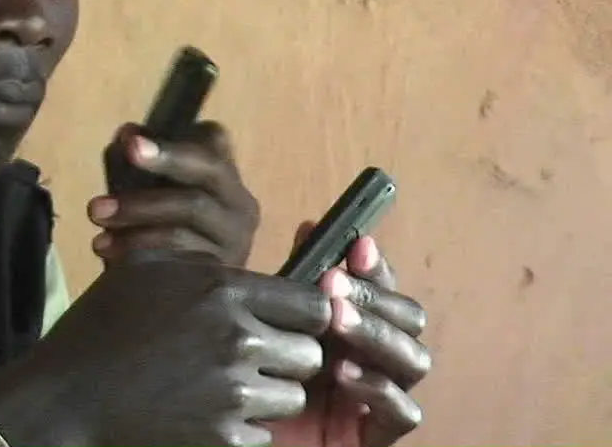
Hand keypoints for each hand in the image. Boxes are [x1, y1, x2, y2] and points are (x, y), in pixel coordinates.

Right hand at [0, 255, 331, 445]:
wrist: (65, 394)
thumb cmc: (101, 325)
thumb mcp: (145, 268)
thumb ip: (200, 261)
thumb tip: (242, 270)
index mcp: (223, 290)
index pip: (311, 304)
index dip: (304, 315)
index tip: (288, 324)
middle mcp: (236, 338)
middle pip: (309, 354)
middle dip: (287, 358)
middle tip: (254, 360)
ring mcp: (231, 391)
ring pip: (291, 397)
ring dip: (266, 395)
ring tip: (226, 388)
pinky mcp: (222, 436)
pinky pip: (262, 433)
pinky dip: (240, 428)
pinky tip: (204, 413)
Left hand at [94, 121, 259, 266]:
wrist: (180, 296)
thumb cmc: (160, 230)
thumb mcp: (145, 192)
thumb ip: (133, 161)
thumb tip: (126, 133)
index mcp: (222, 173)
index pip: (213, 140)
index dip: (172, 142)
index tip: (130, 144)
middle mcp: (239, 203)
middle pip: (206, 174)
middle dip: (154, 175)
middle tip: (99, 201)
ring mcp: (236, 239)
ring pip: (189, 216)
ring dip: (137, 217)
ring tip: (98, 223)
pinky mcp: (225, 273)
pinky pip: (184, 256)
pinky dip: (143, 250)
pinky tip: (111, 255)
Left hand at [272, 225, 430, 446]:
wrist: (236, 429)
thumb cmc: (254, 377)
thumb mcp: (273, 323)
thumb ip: (296, 284)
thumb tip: (311, 226)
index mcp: (355, 328)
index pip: (384, 291)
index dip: (376, 268)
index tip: (357, 245)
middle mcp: (376, 359)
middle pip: (410, 320)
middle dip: (376, 298)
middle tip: (333, 285)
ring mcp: (381, 399)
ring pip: (415, 361)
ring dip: (378, 334)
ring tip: (336, 321)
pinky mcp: (376, 438)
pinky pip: (404, 413)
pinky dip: (379, 389)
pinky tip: (344, 373)